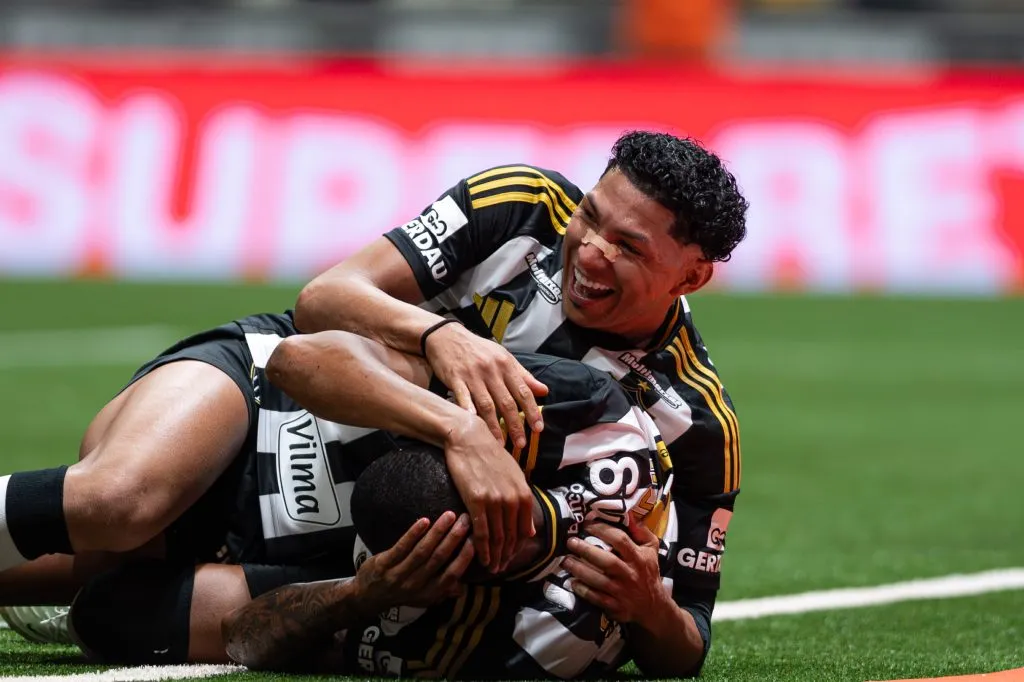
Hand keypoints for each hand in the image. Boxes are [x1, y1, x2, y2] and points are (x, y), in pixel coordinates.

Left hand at [352, 511, 474, 614]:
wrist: (367, 597)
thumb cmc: (400, 594)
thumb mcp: (422, 598)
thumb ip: (442, 591)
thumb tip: (463, 587)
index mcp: (428, 593)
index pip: (451, 575)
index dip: (464, 558)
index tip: (475, 540)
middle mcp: (414, 586)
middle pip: (438, 559)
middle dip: (454, 538)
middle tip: (466, 520)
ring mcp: (398, 575)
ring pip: (422, 551)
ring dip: (437, 532)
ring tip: (449, 515)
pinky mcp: (383, 564)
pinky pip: (401, 547)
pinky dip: (413, 534)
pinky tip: (424, 521)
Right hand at [424, 321, 547, 449]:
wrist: (447, 335)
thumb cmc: (478, 349)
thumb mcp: (503, 356)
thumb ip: (523, 375)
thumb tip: (544, 391)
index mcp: (506, 364)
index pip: (523, 391)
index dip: (532, 411)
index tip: (538, 428)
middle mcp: (491, 370)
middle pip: (506, 402)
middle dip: (515, 424)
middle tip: (521, 443)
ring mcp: (473, 375)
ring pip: (487, 404)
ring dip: (494, 426)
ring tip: (500, 443)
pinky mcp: (455, 378)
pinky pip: (463, 397)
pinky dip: (469, 411)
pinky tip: (473, 424)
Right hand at [444, 417, 535, 573]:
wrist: (469, 439)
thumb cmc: (490, 455)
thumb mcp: (514, 476)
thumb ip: (523, 503)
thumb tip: (530, 531)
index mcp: (524, 493)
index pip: (524, 530)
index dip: (518, 548)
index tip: (511, 558)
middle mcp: (513, 499)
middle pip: (511, 537)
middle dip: (507, 556)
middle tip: (501, 569)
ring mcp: (495, 501)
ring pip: (497, 538)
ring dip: (495, 557)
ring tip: (492, 568)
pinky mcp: (477, 501)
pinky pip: (482, 532)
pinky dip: (482, 549)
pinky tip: (482, 559)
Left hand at [562, 516, 667, 626]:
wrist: (654, 606)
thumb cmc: (648, 572)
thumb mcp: (651, 549)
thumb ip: (641, 531)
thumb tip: (629, 515)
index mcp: (638, 557)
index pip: (620, 540)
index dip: (602, 530)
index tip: (586, 525)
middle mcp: (629, 573)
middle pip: (607, 561)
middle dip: (586, 550)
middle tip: (570, 541)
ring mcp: (622, 591)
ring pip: (598, 580)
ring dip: (580, 570)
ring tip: (565, 560)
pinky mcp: (615, 606)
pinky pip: (596, 598)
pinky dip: (583, 591)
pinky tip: (572, 582)